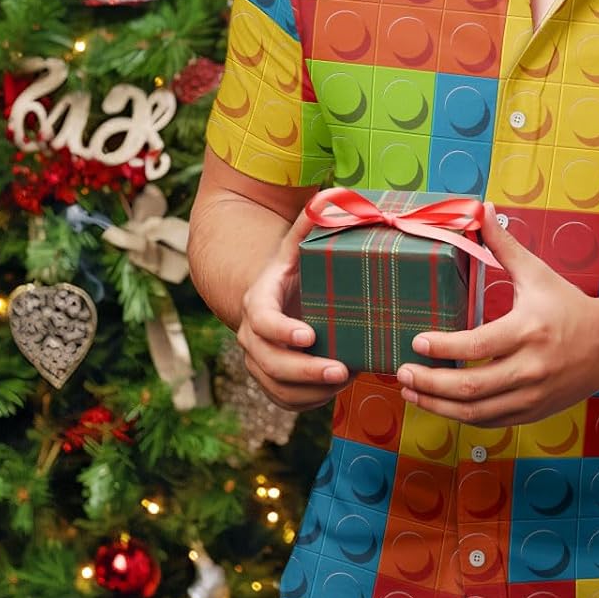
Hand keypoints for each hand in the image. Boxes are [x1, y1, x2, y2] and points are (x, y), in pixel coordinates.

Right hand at [237, 207, 350, 411]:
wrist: (277, 299)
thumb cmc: (296, 270)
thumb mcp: (301, 246)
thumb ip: (313, 224)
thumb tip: (332, 196)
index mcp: (259, 299)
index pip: (262, 319)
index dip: (281, 330)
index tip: (310, 335)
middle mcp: (252, 334)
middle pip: (268, 361)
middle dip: (304, 369)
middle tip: (342, 369)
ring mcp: (258, 361)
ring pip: (276, 386)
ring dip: (311, 389)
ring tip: (347, 378)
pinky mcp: (271, 381)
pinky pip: (284, 400)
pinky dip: (309, 401)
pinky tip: (334, 391)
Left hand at [397, 205, 598, 425]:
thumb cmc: (571, 305)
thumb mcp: (537, 273)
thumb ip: (504, 245)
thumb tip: (481, 209)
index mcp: (528, 330)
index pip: (477, 345)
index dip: (442, 347)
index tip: (416, 341)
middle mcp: (531, 367)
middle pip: (471, 387)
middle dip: (430, 384)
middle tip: (403, 371)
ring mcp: (533, 395)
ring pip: (477, 412)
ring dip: (438, 405)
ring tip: (411, 392)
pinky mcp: (535, 411)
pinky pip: (491, 421)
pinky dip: (463, 416)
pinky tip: (441, 404)